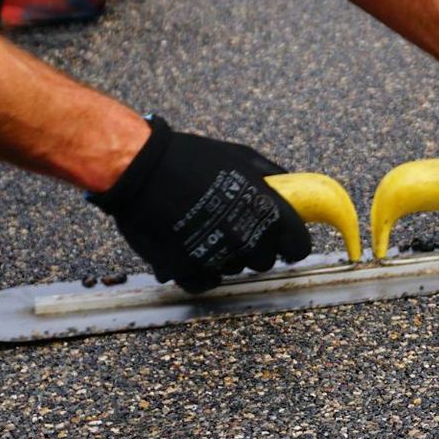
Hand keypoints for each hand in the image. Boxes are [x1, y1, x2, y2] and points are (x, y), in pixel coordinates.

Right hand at [87, 117, 310, 291]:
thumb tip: (290, 185)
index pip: (298, 247)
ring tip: (206, 230)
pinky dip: (201, 272)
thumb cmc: (189, 157)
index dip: (291, 244)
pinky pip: (205, 283)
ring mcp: (217, 257)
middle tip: (235, 228)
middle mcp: (246, 238)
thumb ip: (270, 175)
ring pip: (234, 270)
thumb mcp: (239, 156)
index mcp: (267, 210)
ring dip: (226, 256)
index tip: (283, 241)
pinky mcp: (187, 270)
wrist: (139, 168)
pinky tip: (193, 251)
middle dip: (256, 248)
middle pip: (265, 261)